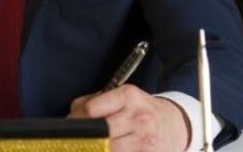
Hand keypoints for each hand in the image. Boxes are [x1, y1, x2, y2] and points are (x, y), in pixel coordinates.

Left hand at [69, 85, 189, 151]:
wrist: (173, 125)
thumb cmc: (140, 110)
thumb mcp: (122, 97)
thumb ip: (94, 102)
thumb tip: (70, 118)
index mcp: (128, 96)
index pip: (92, 110)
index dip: (75, 121)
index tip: (69, 127)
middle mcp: (138, 117)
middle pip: (99, 133)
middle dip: (82, 139)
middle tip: (76, 141)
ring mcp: (145, 140)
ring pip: (108, 150)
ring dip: (94, 149)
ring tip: (89, 147)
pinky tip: (103, 151)